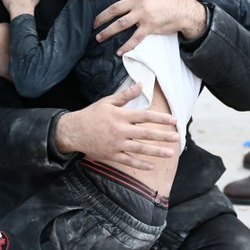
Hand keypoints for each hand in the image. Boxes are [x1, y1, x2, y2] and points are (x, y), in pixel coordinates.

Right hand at [53, 83, 178, 169]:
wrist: (73, 131)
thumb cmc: (91, 115)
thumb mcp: (107, 102)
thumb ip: (126, 95)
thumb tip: (141, 84)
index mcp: (120, 116)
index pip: (145, 116)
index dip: (160, 118)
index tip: (174, 120)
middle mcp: (120, 130)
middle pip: (145, 134)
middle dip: (163, 136)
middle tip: (177, 137)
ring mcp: (116, 144)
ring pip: (140, 149)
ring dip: (156, 151)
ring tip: (170, 153)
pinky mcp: (111, 155)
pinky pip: (128, 161)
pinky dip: (140, 164)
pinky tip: (151, 165)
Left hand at [86, 0, 207, 53]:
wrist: (184, 9)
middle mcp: (138, 1)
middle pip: (113, 9)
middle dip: (100, 17)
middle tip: (93, 24)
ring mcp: (143, 15)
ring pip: (120, 24)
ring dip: (108, 32)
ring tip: (99, 38)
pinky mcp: (149, 27)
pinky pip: (135, 38)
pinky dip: (126, 46)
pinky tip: (119, 52)